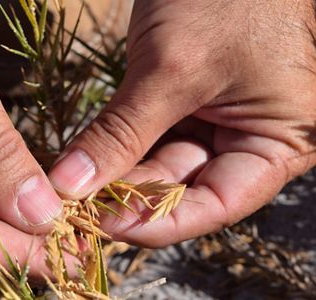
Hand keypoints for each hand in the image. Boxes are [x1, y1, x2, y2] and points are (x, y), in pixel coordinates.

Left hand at [49, 0, 315, 246]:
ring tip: (76, 184)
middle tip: (78, 205)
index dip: (159, 222)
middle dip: (130, 197)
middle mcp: (249, 140)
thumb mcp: (173, 68)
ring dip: (119, 174)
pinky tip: (86, 158)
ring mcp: (216, 122)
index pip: (217, 205)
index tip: (105, 225)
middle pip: (185, 187)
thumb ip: (123, 132)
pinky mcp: (186, 104)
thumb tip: (72, 183)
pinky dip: (119, 147)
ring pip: (162, 164)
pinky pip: (150, 136)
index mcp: (278, 142)